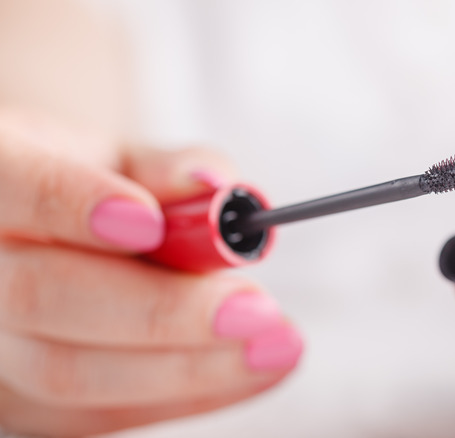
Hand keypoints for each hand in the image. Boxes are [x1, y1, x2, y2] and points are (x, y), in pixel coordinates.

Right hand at [0, 110, 302, 435]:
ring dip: (190, 367)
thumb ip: (168, 170)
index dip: (77, 206)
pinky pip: (104, 413)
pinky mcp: (29, 404)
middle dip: (161, 309)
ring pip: (70, 373)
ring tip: (279, 345)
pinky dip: (193, 393)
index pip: (14, 189)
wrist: (50, 237)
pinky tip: (255, 369)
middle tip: (256, 308)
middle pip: (41, 297)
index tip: (154, 222)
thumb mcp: (123, 158)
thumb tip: (220, 189)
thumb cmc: (91, 186)